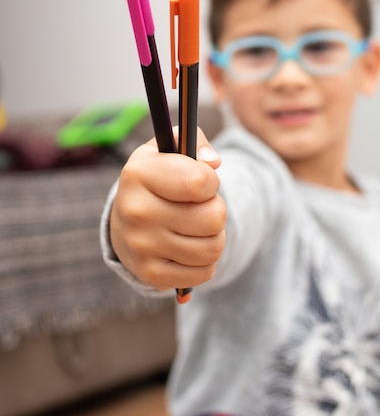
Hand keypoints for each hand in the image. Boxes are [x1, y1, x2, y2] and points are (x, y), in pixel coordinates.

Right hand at [110, 128, 225, 291]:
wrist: (126, 222)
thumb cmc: (159, 178)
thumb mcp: (171, 148)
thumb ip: (195, 141)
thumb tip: (213, 162)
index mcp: (139, 173)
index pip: (201, 182)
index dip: (211, 182)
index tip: (200, 182)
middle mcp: (135, 211)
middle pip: (214, 218)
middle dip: (216, 210)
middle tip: (199, 206)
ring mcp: (141, 246)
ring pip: (213, 248)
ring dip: (214, 236)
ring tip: (196, 226)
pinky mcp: (150, 274)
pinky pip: (205, 272)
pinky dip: (204, 261)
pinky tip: (189, 247)